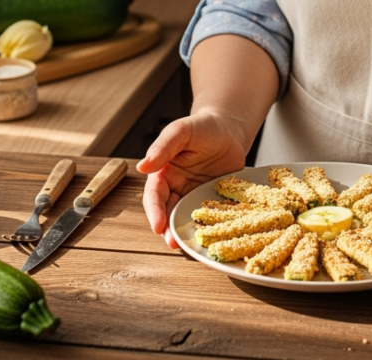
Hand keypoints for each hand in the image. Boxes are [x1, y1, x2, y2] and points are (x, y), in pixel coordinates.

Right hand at [136, 112, 251, 248]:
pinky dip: (208, 227)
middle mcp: (175, 188)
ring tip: (189, 245)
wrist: (229, 129)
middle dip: (168, 229)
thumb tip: (142, 166)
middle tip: (173, 243)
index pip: (154, 196)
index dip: (154, 211)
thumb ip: (163, 147)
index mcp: (162, 173)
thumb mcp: (181, 131)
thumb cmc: (202, 126)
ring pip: (185, 217)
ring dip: (185, 231)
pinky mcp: (211, 200)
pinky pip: (208, 216)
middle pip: (167, 212)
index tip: (158, 226)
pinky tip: (213, 236)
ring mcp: (193, 195)